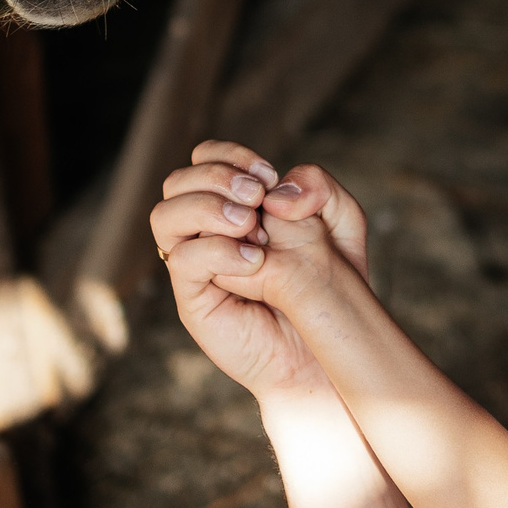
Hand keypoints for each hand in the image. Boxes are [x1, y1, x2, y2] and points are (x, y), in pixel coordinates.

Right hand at [152, 142, 367, 401]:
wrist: (323, 351)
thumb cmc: (330, 288)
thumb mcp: (342, 228)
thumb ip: (322, 191)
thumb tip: (279, 191)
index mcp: (232, 205)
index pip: (204, 158)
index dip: (231, 155)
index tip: (269, 176)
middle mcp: (205, 230)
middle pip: (177, 181)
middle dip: (218, 178)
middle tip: (259, 198)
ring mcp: (195, 264)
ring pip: (165, 215)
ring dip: (207, 208)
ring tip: (251, 226)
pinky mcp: (193, 299)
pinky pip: (183, 260)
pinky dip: (218, 250)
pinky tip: (255, 261)